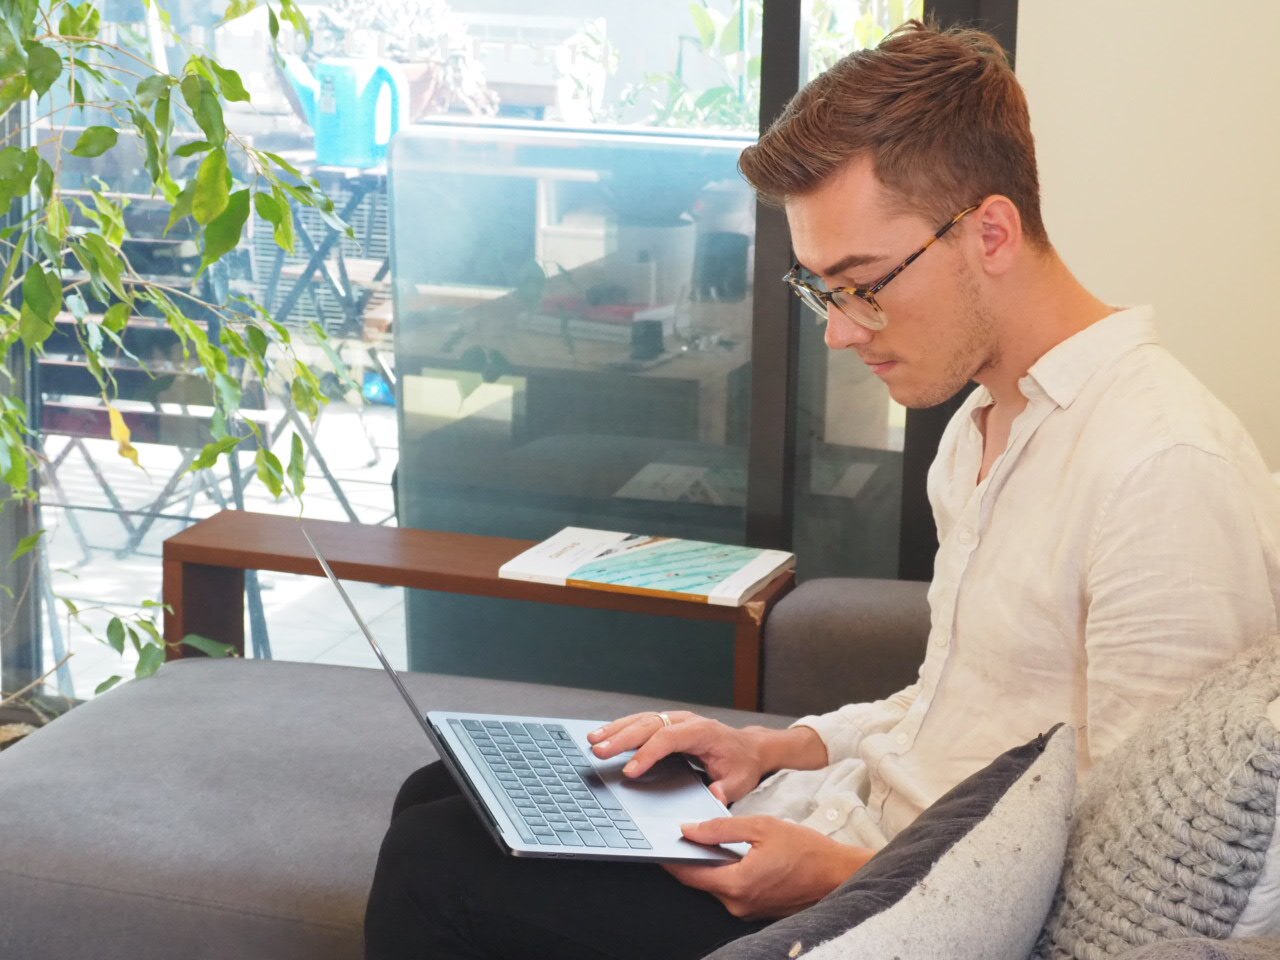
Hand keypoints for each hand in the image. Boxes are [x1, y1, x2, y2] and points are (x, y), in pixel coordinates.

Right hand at [587, 711, 784, 804]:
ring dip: (616, 730)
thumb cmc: (742, 765)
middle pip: (649, 725)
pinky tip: (604, 736)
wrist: (748, 748)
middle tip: (599, 752)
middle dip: (622, 739)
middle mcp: (686, 721)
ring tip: (593, 740)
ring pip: (641, 720)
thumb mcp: (740, 781)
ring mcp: (675, 720)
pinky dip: (621, 728)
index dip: (648, 753)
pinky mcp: (668, 724)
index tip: (630, 772)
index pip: (669, 738)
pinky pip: (642, 723)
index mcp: (703, 731)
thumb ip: (727, 789)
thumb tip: (714, 793)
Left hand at [664, 816, 872, 919]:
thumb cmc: (807, 850)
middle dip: (689, 858)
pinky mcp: (756, 910)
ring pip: (715, 885)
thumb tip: (689, 829)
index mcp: (737, 883)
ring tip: (707, 840)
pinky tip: (731, 855)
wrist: (838, 874)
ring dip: (709, 865)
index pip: (689, 874)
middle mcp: (738, 903)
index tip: (657, 844)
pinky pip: (731, 890)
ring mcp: (747, 910)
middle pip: (699, 880)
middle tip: (682, 834)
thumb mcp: (761, 827)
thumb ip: (721, 828)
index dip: (670, 858)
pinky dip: (725, 872)